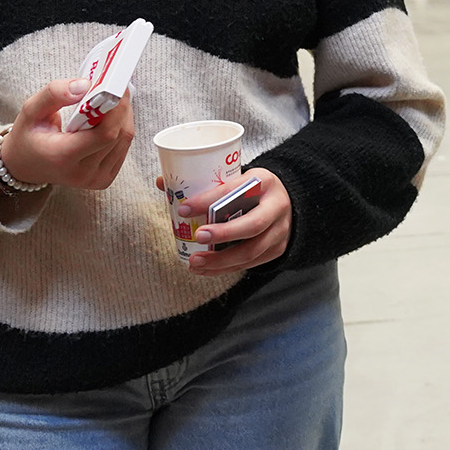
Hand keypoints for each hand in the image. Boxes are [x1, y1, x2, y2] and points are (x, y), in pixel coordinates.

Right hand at [0, 80, 135, 190]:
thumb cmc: (28, 136)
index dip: (116, 109)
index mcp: (63, 157)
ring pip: (124, 140)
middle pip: (118, 135)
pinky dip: (121, 127)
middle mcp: (82, 173)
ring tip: (114, 98)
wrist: (25, 166)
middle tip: (118, 86)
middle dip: (121, 107)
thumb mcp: (30, 110)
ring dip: (124, 115)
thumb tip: (86, 85)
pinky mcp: (104, 179)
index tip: (117, 87)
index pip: (104, 134)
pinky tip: (111, 115)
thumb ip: (54, 94)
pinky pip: (122, 147)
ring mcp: (95, 179)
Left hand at [154, 168, 292, 274]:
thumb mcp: (236, 179)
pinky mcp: (277, 248)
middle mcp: (276, 206)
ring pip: (252, 250)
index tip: (183, 209)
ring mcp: (280, 230)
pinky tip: (206, 269)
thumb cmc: (252, 191)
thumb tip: (162, 182)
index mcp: (263, 181)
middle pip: (253, 224)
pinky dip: (226, 268)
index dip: (209, 200)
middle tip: (197, 237)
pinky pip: (251, 263)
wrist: (288, 202)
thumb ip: (203, 184)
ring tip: (194, 262)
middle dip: (223, 234)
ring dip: (221, 260)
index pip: (236, 190)